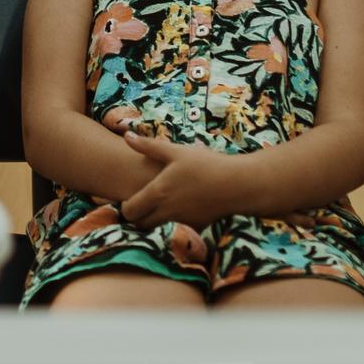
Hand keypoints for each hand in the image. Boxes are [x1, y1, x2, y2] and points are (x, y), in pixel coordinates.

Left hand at [118, 131, 238, 228]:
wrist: (238, 184)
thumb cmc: (205, 164)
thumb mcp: (176, 151)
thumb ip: (149, 146)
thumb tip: (126, 135)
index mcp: (158, 193)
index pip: (129, 211)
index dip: (124, 206)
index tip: (129, 197)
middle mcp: (167, 212)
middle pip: (140, 224)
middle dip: (137, 217)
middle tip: (140, 203)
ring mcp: (182, 221)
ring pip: (159, 227)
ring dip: (154, 219)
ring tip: (159, 203)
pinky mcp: (197, 226)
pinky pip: (179, 227)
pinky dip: (175, 221)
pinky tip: (181, 205)